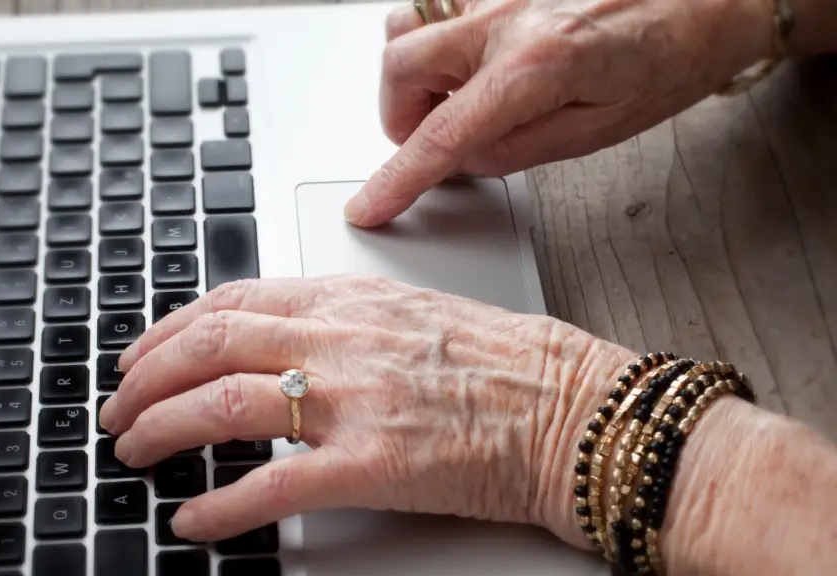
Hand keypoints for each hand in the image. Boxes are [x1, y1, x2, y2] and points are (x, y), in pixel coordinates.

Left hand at [98, 275, 633, 545]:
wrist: (569, 405)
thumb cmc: (505, 360)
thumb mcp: (411, 310)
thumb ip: (341, 317)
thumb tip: (280, 335)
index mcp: (348, 300)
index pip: (232, 301)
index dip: (170, 330)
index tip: (142, 354)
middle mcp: (340, 340)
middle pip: (209, 346)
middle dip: (145, 379)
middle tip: (119, 410)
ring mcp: (353, 400)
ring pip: (224, 405)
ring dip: (164, 431)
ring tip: (136, 454)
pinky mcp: (373, 465)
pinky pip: (273, 485)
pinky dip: (220, 508)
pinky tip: (194, 523)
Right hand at [343, 0, 774, 226]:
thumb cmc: (669, 59)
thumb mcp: (597, 132)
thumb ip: (517, 149)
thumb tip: (463, 158)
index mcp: (536, 65)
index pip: (442, 134)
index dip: (398, 179)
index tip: (369, 206)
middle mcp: (507, 15)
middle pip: (399, 64)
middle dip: (400, 115)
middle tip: (435, 139)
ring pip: (407, 25)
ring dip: (415, 72)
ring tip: (458, 94)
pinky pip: (438, 4)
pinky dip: (439, 38)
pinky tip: (475, 59)